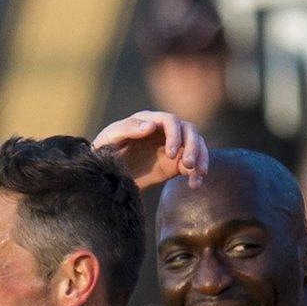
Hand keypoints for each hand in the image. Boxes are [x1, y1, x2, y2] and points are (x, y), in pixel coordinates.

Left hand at [92, 110, 207, 189]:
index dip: (175, 135)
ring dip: (201, 158)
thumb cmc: (105, 151)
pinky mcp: (176, 163)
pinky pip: (194, 165)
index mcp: (149, 120)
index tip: (171, 153)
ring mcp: (173, 146)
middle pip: (189, 130)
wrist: (108, 174)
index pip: (171, 120)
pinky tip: (194, 185)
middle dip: (193, 146)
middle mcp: (165, 130)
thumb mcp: (110, 138)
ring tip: (198, 175)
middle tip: (188, 165)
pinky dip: (197, 174)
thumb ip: (127, 129)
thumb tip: (150, 125)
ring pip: (197, 145)